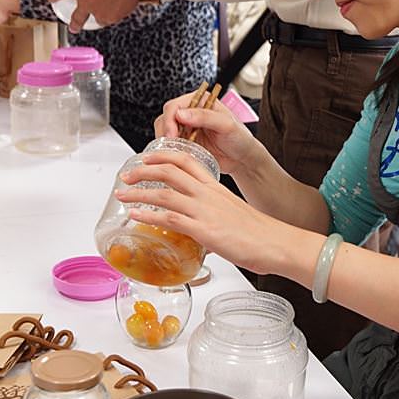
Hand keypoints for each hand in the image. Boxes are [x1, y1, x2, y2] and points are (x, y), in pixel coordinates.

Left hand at [47, 0, 138, 31]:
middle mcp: (85, 2)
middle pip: (75, 19)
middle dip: (74, 24)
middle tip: (74, 27)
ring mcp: (98, 12)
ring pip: (96, 19)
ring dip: (99, 15)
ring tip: (105, 11)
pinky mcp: (111, 17)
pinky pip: (110, 18)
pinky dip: (113, 13)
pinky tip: (118, 5)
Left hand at [116, 150, 281, 273]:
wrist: (276, 242)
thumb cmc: (260, 233)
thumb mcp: (233, 214)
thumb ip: (213, 216)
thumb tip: (200, 230)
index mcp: (215, 187)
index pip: (187, 160)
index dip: (164, 155)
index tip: (147, 157)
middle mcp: (207, 194)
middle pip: (170, 171)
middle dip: (143, 170)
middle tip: (126, 175)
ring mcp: (204, 210)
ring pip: (164, 193)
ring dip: (138, 193)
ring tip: (122, 195)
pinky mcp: (203, 230)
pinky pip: (169, 218)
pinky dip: (148, 216)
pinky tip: (135, 216)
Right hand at [153, 91, 260, 176]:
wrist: (243, 160)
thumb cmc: (240, 139)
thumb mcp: (227, 125)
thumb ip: (205, 116)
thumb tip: (181, 114)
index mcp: (201, 101)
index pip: (174, 106)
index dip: (170, 120)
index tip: (172, 134)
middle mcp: (191, 112)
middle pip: (165, 118)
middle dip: (166, 132)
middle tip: (173, 145)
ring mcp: (186, 128)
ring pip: (164, 131)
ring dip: (166, 142)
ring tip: (178, 151)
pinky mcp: (184, 143)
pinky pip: (169, 144)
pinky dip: (169, 150)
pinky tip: (179, 155)